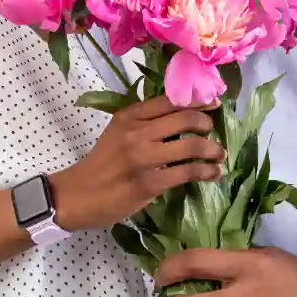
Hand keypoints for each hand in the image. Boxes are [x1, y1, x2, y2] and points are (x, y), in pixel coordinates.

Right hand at [50, 95, 223, 231]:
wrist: (78, 195)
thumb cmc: (102, 164)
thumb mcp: (118, 132)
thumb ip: (145, 123)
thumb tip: (184, 119)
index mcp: (130, 115)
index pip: (171, 100)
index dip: (198, 101)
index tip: (214, 104)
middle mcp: (138, 131)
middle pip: (186, 119)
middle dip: (207, 124)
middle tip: (213, 132)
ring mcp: (144, 156)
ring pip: (192, 145)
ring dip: (212, 149)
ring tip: (219, 155)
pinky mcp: (150, 182)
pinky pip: (188, 172)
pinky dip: (206, 171)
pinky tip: (213, 173)